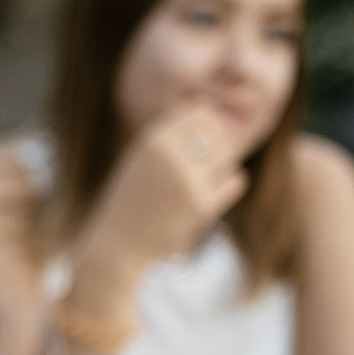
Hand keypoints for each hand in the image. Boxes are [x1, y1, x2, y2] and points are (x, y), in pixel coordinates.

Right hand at [77, 103, 250, 275]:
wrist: (118, 244)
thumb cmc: (131, 199)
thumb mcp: (143, 158)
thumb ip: (172, 137)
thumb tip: (211, 113)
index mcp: (155, 140)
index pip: (201, 111)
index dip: (209, 122)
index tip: (204, 139)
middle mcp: (171, 156)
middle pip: (219, 131)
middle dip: (220, 144)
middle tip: (207, 163)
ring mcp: (188, 181)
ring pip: (229, 157)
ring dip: (223, 166)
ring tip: (204, 180)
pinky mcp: (202, 206)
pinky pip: (235, 182)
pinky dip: (229, 185)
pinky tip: (214, 192)